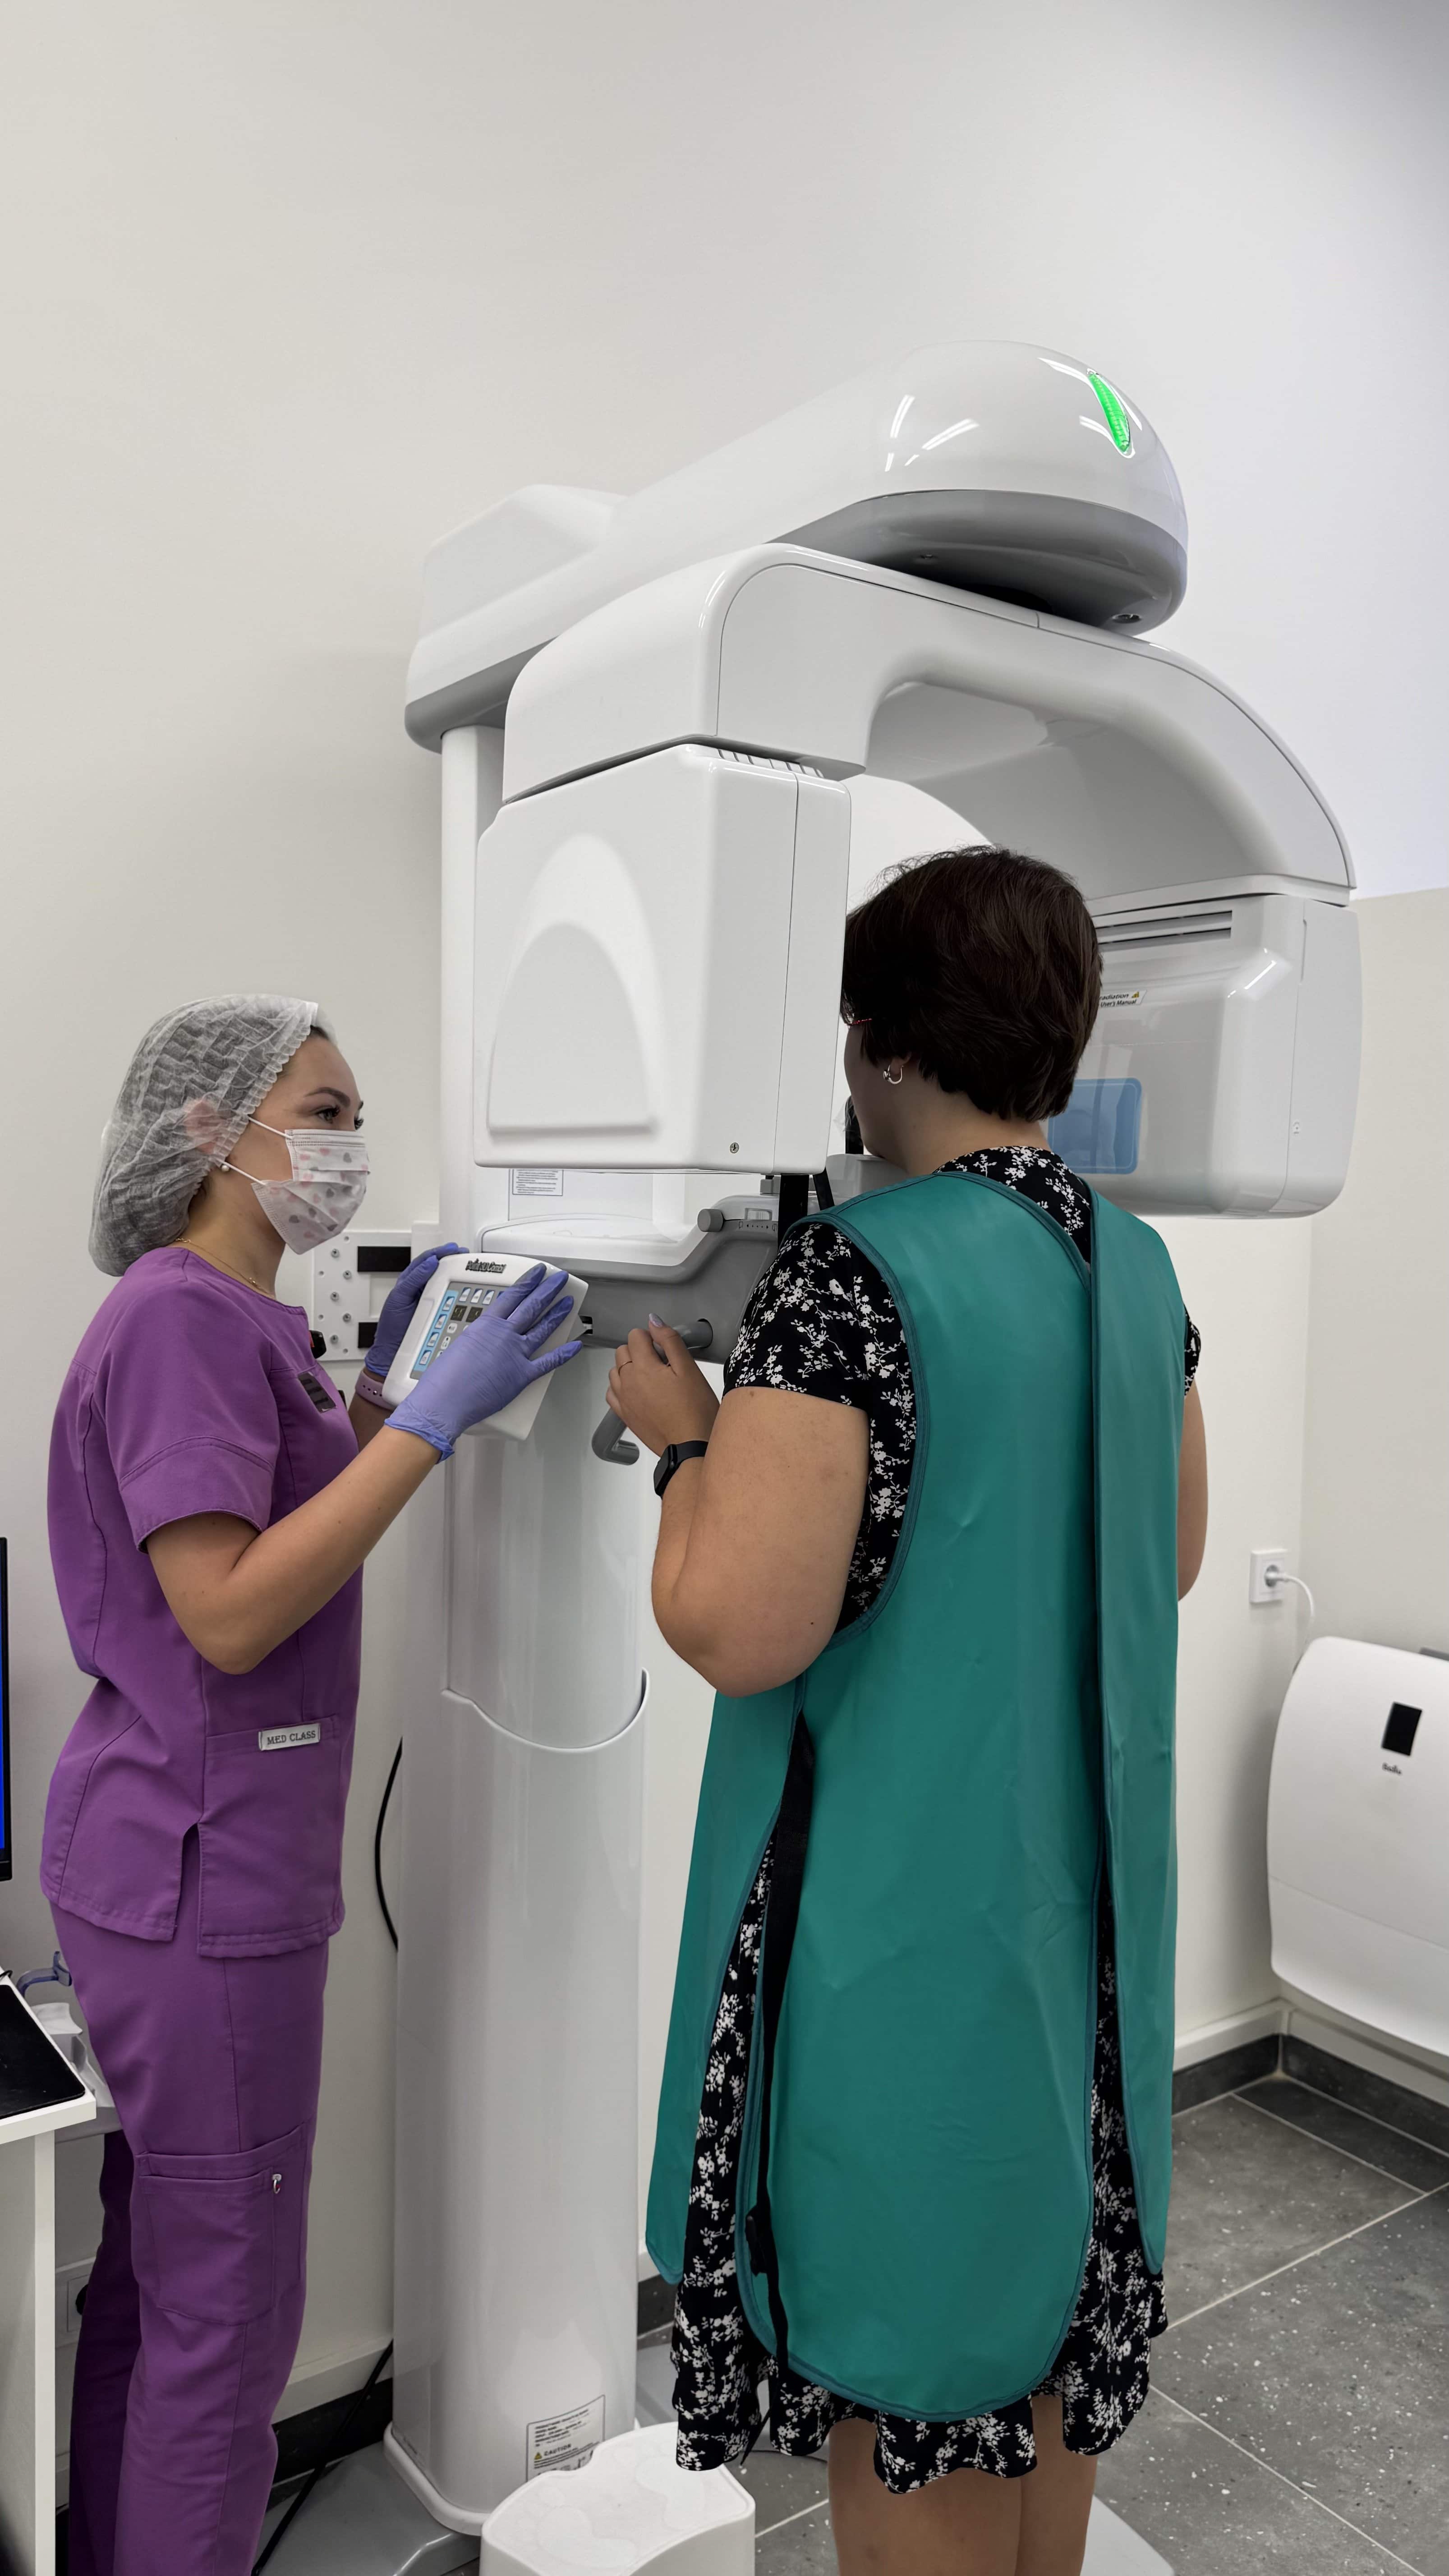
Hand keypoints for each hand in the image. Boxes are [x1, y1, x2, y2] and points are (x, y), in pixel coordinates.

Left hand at [364, 1242, 467, 1384]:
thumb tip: (429, 1263)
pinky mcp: (437, 1311)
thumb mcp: (399, 1298)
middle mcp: (421, 1289)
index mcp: (409, 1281)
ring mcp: (430, 1300)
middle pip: (438, 1269)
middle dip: (452, 1260)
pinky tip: (464, 1289)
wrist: (393, 1351)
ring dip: (456, 1274)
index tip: (453, 1250)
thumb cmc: (392, 1327)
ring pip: (445, 1283)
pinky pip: (449, 1298)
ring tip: (467, 1267)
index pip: (426, 1261)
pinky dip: (457, 1292)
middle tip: (464, 1254)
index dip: (439, 1252)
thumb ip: (413, 1279)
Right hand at [387, 1264, 580, 1457]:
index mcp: (486, 1325)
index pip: (512, 1296)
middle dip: (548, 1290)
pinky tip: (575, 1346)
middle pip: (532, 1306)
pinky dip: (564, 1354)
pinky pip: (548, 1362)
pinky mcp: (522, 1376)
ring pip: (543, 1328)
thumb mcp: (458, 1345)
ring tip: (568, 1303)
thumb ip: (476, 1339)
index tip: (537, 1272)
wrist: (445, 1400)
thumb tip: (481, 1342)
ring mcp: (516, 1354)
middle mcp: (504, 1335)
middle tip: (560, 1280)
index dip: (528, 1281)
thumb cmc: (444, 1378)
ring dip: (557, 1314)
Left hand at [607, 1318, 719, 1458]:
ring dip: (630, 1367)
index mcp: (643, 1367)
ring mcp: (623, 1399)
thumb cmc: (694, 1411)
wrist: (689, 1447)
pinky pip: (612, 1392)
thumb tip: (654, 1321)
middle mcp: (627, 1382)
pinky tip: (640, 1391)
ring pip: (615, 1371)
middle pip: (622, 1351)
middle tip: (663, 1363)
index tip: (665, 1349)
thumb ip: (670, 1341)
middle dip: (639, 1350)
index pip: (635, 1336)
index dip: (652, 1337)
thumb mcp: (689, 1369)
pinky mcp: (624, 1414)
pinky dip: (622, 1386)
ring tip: (653, 1377)